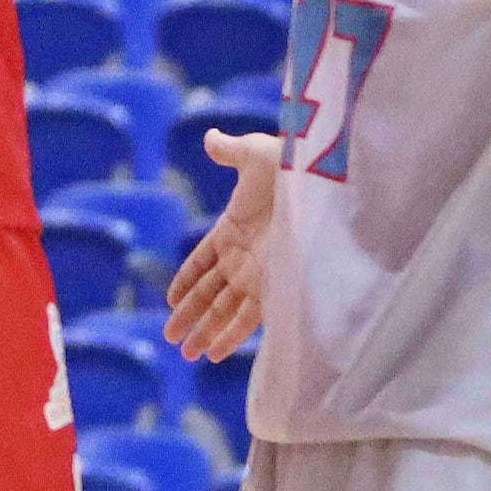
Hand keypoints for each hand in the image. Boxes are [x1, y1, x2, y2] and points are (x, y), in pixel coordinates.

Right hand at [162, 129, 286, 361]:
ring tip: (187, 354)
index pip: (202, 260)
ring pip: (224, 309)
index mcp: (232, 229)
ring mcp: (258, 273)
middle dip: (191, 316)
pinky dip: (230, 336)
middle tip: (170, 338)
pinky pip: (247, 317)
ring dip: (206, 331)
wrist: (321, 182)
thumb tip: (210, 136)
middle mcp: (243, 256)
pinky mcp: (275, 285)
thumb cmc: (289, 164)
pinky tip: (215, 353)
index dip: (186, 280)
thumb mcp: (254, 154)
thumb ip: (230, 151)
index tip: (171, 301)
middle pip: (210, 292)